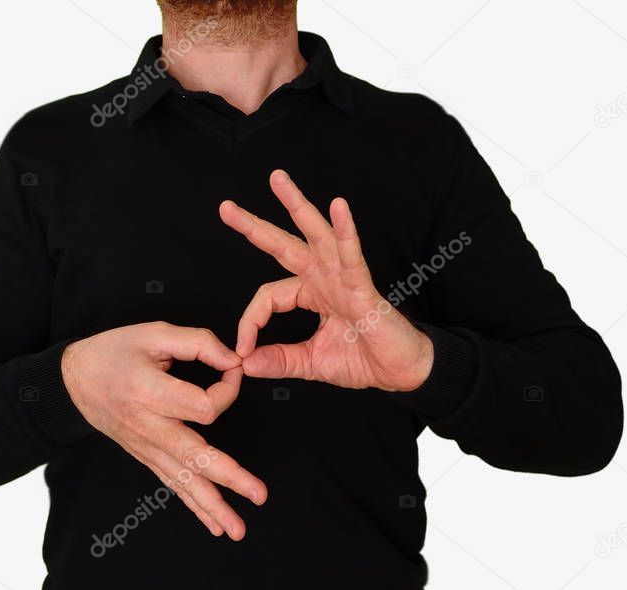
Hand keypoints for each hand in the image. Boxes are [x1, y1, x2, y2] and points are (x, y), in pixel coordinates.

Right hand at [62, 322, 265, 540]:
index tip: (233, 369)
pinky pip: (172, 485)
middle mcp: (149, 426)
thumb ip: (198, 342)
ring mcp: (147, 447)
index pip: (203, 406)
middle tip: (259, 494)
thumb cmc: (114, 352)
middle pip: (195, 457)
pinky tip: (214, 525)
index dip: (228, 389)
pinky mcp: (147, 457)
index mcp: (150, 393)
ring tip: (237, 530)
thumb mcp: (154, 332)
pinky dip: (193, 507)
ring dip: (212, 507)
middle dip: (229, 477)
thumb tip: (233, 359)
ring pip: (184, 481)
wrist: (74, 379)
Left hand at [219, 170, 433, 391]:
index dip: (251, 319)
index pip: (270, 295)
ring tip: (277, 180)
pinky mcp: (364, 287)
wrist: (400, 372)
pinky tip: (339, 207)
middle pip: (284, 245)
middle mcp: (325, 279)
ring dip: (297, 206)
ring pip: (316, 235)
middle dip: (255, 226)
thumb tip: (246, 363)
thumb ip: (280, 360)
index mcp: (312, 294)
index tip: (243, 347)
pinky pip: (352, 256)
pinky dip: (346, 231)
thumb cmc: (365, 361)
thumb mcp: (312, 363)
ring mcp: (344, 279)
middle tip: (226, 208)